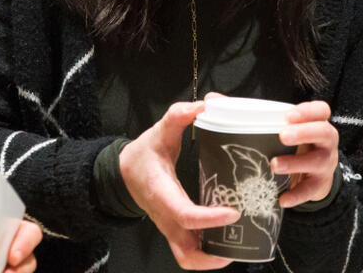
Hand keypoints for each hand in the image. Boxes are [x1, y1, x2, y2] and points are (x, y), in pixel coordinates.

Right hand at [120, 101, 240, 269]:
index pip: (184, 215)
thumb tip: (201, 104)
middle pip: (186, 253)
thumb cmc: (142, 156)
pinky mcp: (175, 230)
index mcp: (160, 194)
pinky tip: (229, 237)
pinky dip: (210, 251)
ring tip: (239, 245)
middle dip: (213, 256)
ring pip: (188, 258)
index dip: (209, 219)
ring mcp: (169, 227)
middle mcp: (165, 217)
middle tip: (239, 243)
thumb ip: (176, 117)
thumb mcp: (157, 132)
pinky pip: (191, 250)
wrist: (122, 173)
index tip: (234, 211)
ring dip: (213, 258)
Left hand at [275, 100, 339, 207]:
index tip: (288, 115)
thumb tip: (231, 103)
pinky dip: (296, 195)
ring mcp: (325, 163)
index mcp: (319, 124)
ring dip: (295, 163)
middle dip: (303, 133)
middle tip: (283, 136)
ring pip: (316, 161)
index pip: (321, 111)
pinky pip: (309, 189)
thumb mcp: (295, 130)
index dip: (308, 111)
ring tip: (275, 165)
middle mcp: (326, 142)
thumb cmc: (300, 146)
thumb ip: (273, 119)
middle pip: (323, 133)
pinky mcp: (320, 184)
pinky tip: (283, 198)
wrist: (317, 176)